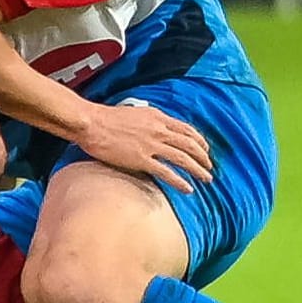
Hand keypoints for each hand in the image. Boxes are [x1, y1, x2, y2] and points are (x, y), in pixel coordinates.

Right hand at [74, 102, 212, 193]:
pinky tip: (188, 189)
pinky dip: (180, 182)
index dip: (200, 141)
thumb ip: (150, 121)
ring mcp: (151, 145)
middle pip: (190, 145)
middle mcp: (159, 130)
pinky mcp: (141, 160)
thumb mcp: (135, 113)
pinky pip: (167, 173)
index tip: (205, 150)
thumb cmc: (108, 119)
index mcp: (158, 117)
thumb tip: (158, 129)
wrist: (92, 123)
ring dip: (198, 170)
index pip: (187, 130)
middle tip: (209, 168)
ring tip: (206, 179)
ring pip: (183, 159)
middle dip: (203, 158)